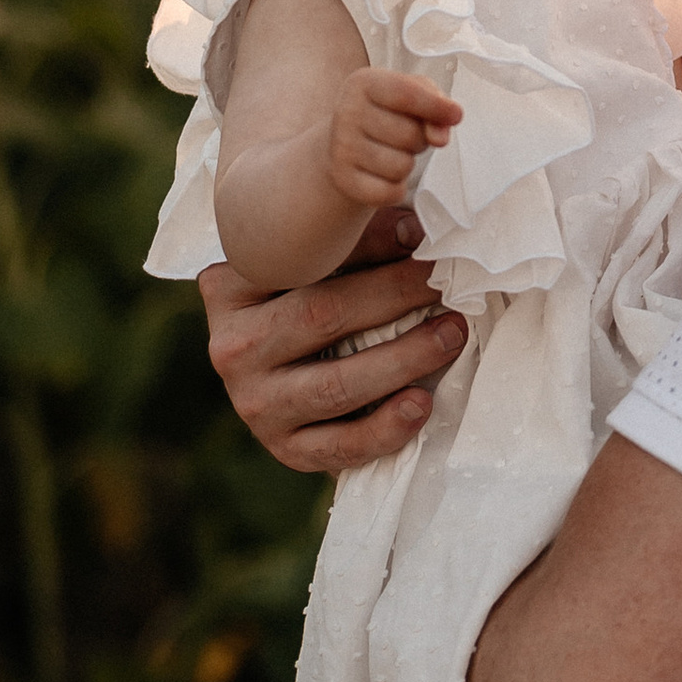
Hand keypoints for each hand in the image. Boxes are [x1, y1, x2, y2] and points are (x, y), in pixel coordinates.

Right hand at [199, 214, 468, 476]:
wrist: (280, 364)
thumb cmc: (306, 291)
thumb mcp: (312, 257)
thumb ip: (354, 238)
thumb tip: (414, 232)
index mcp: (230, 290)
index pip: (303, 263)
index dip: (368, 245)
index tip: (419, 235)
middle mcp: (232, 350)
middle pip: (322, 317)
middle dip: (395, 297)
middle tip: (446, 283)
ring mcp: (256, 406)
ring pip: (336, 386)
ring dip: (404, 359)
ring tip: (451, 334)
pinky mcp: (285, 449)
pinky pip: (339, 446)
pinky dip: (385, 428)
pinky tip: (422, 403)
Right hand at [325, 64, 461, 209]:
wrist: (343, 145)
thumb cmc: (386, 114)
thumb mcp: (412, 94)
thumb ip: (435, 104)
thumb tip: (440, 136)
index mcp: (364, 83)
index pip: (406, 94)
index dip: (436, 107)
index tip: (455, 115)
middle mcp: (347, 112)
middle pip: (409, 134)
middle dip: (419, 140)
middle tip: (405, 137)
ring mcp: (342, 147)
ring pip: (401, 166)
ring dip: (407, 164)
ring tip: (392, 153)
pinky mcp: (342, 179)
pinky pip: (388, 192)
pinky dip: (396, 189)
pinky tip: (384, 176)